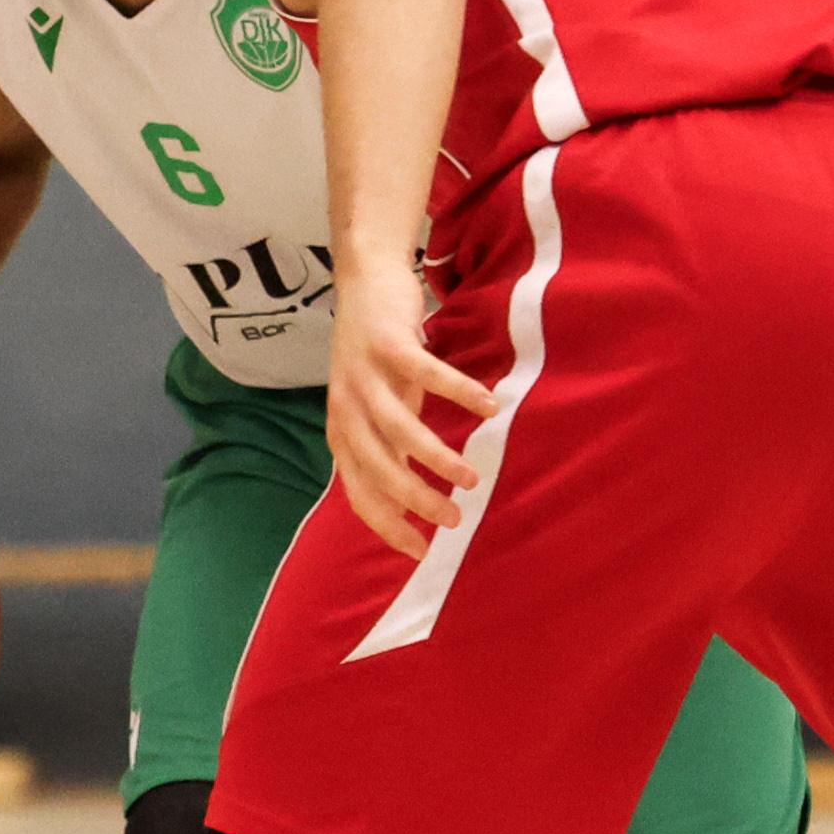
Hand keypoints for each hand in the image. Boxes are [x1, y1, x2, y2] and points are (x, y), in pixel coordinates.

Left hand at [323, 258, 492, 555]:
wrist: (365, 282)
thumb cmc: (379, 355)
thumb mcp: (377, 407)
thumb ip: (390, 446)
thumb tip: (414, 497)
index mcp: (343, 433)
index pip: (360, 493)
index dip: (388, 524)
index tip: (421, 551)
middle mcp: (347, 409)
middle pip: (379, 469)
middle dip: (417, 501)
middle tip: (456, 519)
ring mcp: (364, 376)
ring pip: (400, 430)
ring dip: (437, 459)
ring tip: (472, 478)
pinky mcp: (387, 344)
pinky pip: (427, 375)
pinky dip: (458, 393)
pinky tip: (490, 408)